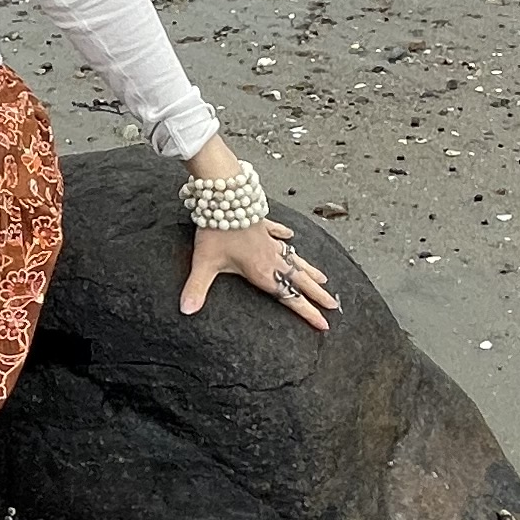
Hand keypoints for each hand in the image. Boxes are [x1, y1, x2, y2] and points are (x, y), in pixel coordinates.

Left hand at [181, 209, 335, 329]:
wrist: (225, 195)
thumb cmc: (217, 229)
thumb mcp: (204, 263)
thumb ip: (196, 288)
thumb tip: (186, 311)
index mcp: (262, 271)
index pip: (289, 297)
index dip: (307, 312)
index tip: (323, 324)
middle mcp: (271, 258)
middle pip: (299, 280)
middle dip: (317, 294)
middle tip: (333, 305)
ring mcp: (268, 240)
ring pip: (295, 259)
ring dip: (309, 270)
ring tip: (324, 279)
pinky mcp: (261, 224)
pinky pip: (278, 233)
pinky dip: (285, 237)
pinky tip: (291, 237)